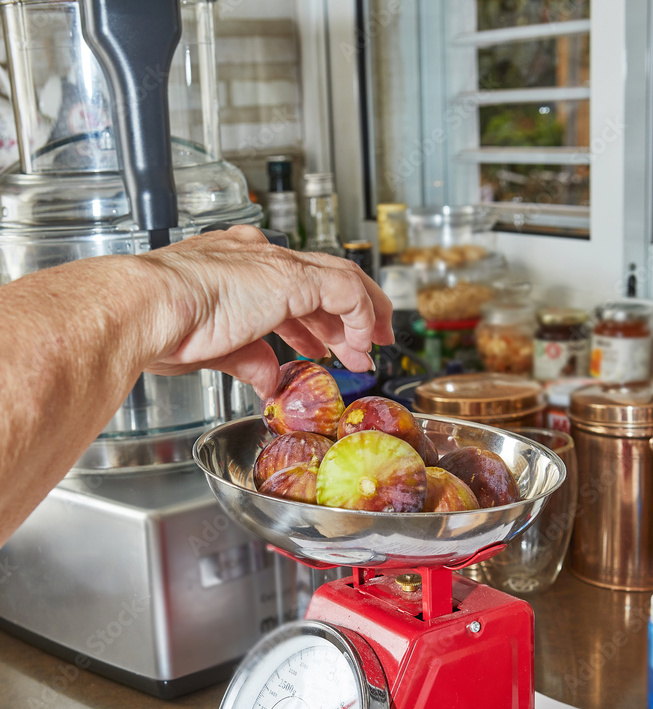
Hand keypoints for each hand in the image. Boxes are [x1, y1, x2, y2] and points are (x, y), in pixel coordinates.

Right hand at [140, 226, 394, 398]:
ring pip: (342, 278)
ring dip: (362, 316)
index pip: (288, 286)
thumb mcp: (215, 349)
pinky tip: (362, 343)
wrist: (147, 309)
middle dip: (346, 315)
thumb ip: (249, 359)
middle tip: (362, 343)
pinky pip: (345, 291)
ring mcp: (276, 263)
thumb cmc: (161, 325)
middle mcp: (257, 256)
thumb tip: (267, 376)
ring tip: (372, 346)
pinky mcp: (292, 277)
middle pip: (322, 278)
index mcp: (234, 265)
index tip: (324, 343)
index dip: (312, 318)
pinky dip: (360, 316)